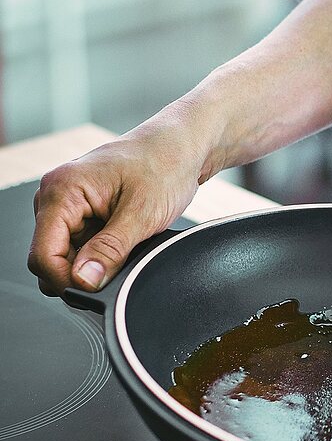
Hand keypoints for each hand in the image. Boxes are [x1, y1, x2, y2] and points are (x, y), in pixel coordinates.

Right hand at [28, 115, 217, 295]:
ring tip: (127, 251)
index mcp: (61, 191)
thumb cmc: (164, 165)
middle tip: (119, 272)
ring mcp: (69, 206)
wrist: (181, 147)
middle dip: (81, 275)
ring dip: (94, 265)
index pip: (41, 255)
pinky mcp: (83, 213)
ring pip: (68, 256)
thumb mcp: (141, 214)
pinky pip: (82, 247)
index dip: (66, 281)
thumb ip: (110, 250)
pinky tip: (125, 247)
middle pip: (50, 259)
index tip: (95, 293)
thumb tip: (83, 280)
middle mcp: (56, 197)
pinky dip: (102, 256)